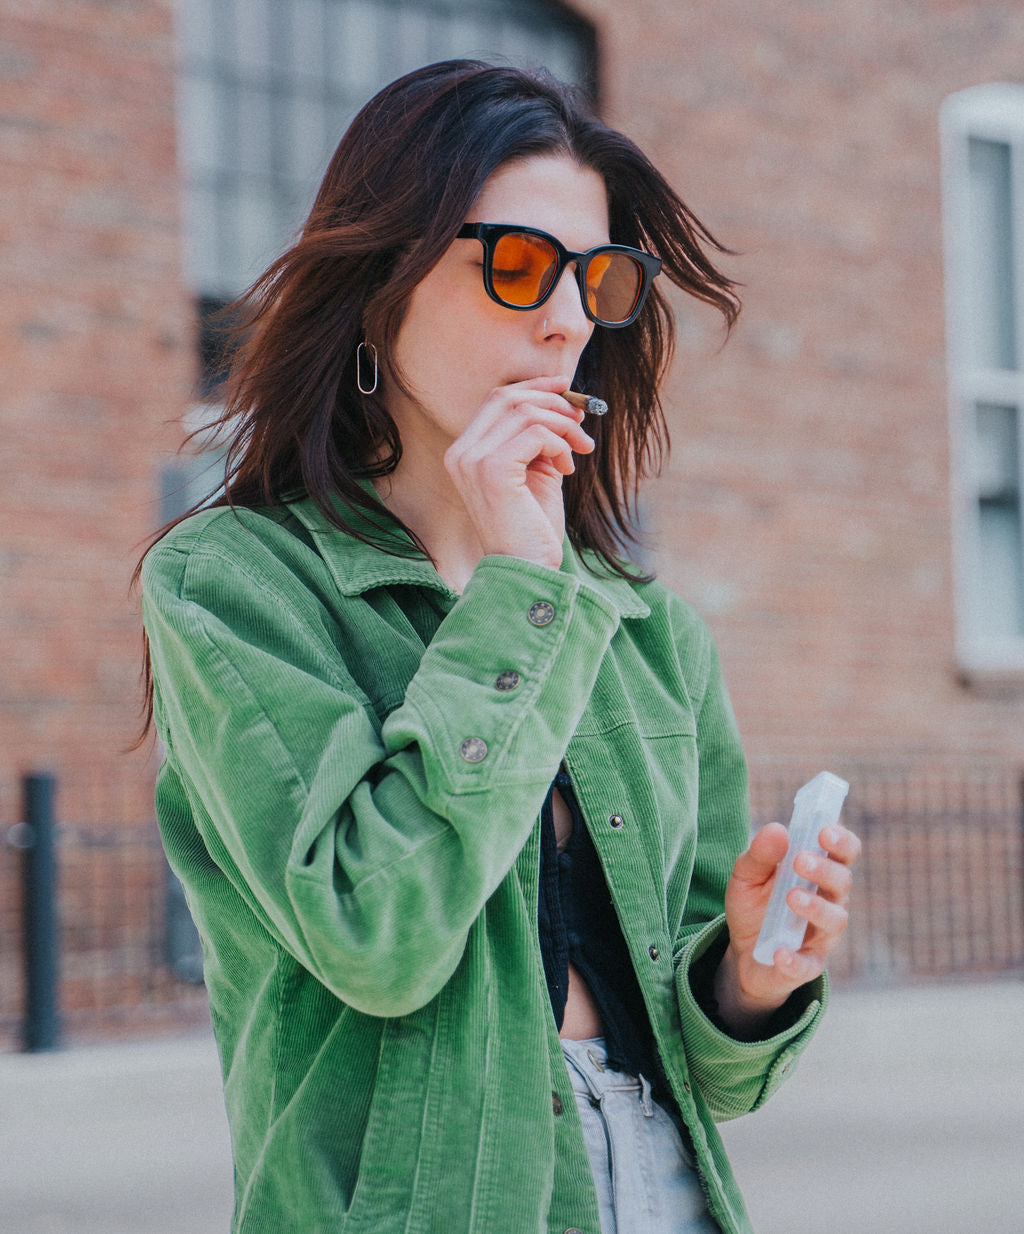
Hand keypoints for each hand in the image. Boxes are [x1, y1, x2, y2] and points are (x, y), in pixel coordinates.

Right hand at [443, 378, 594, 569]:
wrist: (526, 570)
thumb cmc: (532, 528)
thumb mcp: (537, 473)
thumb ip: (542, 439)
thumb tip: (568, 405)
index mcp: (464, 452)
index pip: (497, 400)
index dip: (534, 387)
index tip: (566, 388)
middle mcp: (461, 453)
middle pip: (509, 397)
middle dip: (553, 402)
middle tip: (582, 422)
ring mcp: (473, 460)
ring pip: (527, 412)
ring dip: (563, 426)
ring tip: (580, 450)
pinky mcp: (493, 470)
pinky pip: (536, 433)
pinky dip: (560, 444)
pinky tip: (567, 468)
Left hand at [714, 820, 861, 1034]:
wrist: (742, 952)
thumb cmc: (754, 904)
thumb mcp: (746, 875)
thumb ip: (760, 854)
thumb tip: (777, 829)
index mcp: (819, 873)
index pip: (844, 852)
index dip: (841, 841)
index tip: (824, 831)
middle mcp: (829, 901)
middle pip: (842, 882)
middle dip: (824, 870)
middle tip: (799, 861)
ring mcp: (822, 935)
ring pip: (835, 920)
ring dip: (815, 907)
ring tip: (791, 897)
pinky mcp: (808, 965)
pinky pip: (808, 964)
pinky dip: (795, 959)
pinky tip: (779, 952)